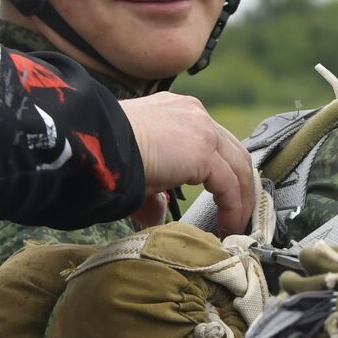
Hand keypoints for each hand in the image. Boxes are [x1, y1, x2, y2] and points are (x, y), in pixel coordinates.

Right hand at [119, 93, 253, 235]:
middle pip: (233, 152)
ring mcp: (202, 129)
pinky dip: (234, 207)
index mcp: (178, 111)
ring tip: (237, 225)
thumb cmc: (106, 153)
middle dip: (240, 185)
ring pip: (238, 167)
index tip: (223, 199)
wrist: (96, 142)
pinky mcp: (204, 151)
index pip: (213, 141)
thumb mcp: (137, 170)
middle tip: (239, 213)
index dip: (222, 172)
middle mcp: (194, 114)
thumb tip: (156, 215)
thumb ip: (153, 192)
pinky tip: (229, 226)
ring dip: (241, 198)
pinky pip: (230, 184)